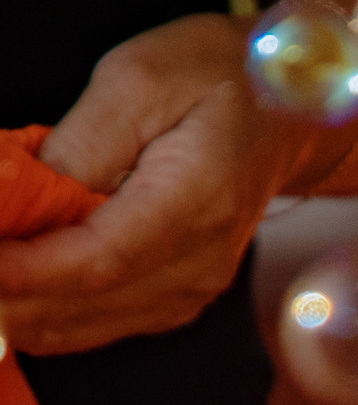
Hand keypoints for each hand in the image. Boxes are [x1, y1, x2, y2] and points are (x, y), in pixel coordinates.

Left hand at [0, 17, 357, 357]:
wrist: (283, 116)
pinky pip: (109, 321)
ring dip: (27, 315)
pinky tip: (16, 307)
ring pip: (95, 323)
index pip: (99, 258)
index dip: (28, 272)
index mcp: (193, 203)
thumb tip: (27, 192)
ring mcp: (194, 285)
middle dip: (14, 299)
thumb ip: (84, 143)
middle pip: (91, 301)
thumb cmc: (215, 83)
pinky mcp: (181, 295)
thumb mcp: (139, 81)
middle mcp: (199, 261)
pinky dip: (56, 317)